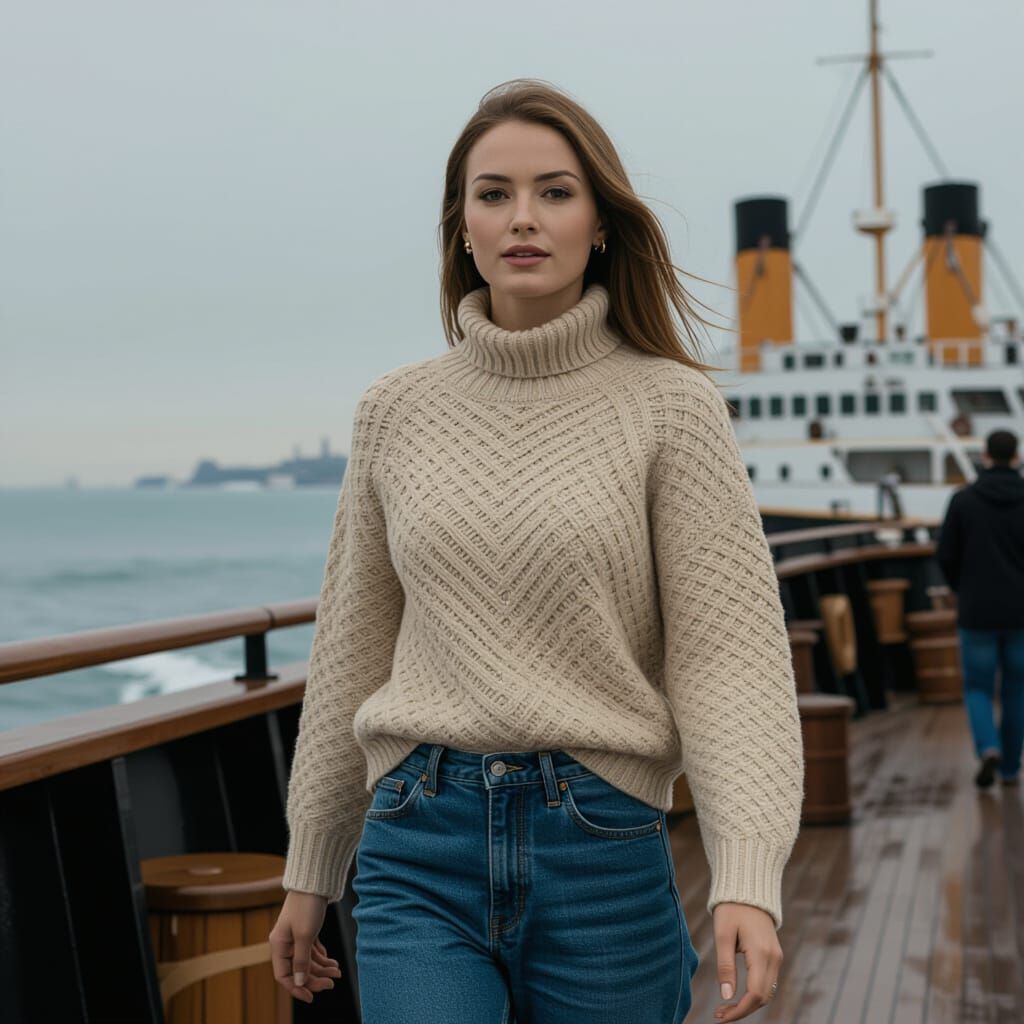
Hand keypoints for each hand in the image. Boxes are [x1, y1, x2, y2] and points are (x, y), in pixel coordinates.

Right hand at [269, 890, 341, 1003]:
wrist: (314, 881)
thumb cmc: (307, 906)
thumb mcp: (305, 935)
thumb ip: (302, 960)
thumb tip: (300, 982)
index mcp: (279, 945)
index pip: (284, 976)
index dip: (296, 988)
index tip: (312, 997)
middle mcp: (285, 943)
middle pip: (298, 970)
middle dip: (315, 978)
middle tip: (332, 982)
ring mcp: (296, 937)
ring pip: (307, 961)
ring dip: (322, 968)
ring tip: (338, 972)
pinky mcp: (306, 930)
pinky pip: (312, 951)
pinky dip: (322, 958)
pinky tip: (331, 961)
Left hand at [712, 902, 782, 1020]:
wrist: (748, 889)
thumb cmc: (731, 909)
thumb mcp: (722, 935)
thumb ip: (725, 966)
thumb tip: (727, 996)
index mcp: (761, 953)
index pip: (755, 994)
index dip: (739, 1010)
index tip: (721, 1017)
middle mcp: (774, 958)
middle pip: (763, 997)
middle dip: (742, 1010)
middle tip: (719, 1014)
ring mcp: (776, 957)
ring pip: (767, 992)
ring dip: (749, 1004)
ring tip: (726, 1008)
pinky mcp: (774, 955)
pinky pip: (768, 982)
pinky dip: (755, 994)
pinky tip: (738, 995)